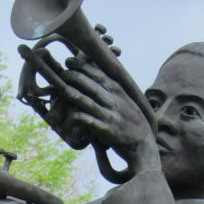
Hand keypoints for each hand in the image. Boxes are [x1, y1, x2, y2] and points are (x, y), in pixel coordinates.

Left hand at [53, 58, 159, 175]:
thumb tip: (98, 75)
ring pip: (86, 101)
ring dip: (72, 94)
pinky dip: (76, 118)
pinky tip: (68, 118)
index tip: (69, 60)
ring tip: (61, 89)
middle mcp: (113, 100)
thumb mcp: (125, 100)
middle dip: (74, 76)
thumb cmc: (130, 121)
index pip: (98, 73)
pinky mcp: (105, 130)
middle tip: (62, 72)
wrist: (143, 144)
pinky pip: (87, 121)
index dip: (82, 66)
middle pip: (90, 84)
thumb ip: (112, 89)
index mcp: (117, 90)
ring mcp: (109, 115)